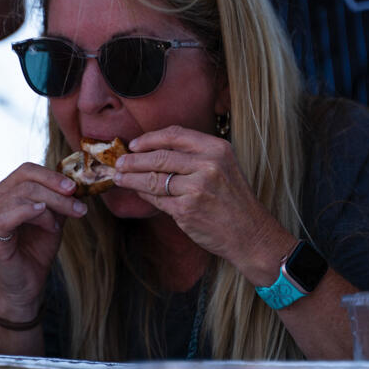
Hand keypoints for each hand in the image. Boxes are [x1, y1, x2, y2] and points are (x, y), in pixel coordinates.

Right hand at [0, 162, 86, 317]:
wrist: (30, 281)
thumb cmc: (38, 248)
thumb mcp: (54, 218)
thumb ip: (59, 199)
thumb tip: (76, 182)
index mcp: (6, 192)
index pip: (26, 171)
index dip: (51, 176)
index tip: (74, 187)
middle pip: (26, 184)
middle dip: (57, 194)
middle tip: (78, 207)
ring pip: (21, 197)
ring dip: (49, 208)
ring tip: (57, 226)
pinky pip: (7, 216)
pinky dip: (29, 212)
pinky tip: (46, 217)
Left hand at [113, 126, 295, 282]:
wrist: (250, 233)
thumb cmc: (234, 200)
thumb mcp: (224, 167)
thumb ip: (195, 155)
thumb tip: (153, 151)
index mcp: (217, 149)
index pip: (175, 135)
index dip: (150, 138)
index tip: (134, 144)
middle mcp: (207, 165)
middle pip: (160, 156)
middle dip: (133, 159)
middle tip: (119, 162)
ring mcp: (196, 188)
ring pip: (153, 178)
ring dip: (131, 178)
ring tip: (119, 177)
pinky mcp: (186, 210)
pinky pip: (157, 199)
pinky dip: (144, 194)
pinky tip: (138, 192)